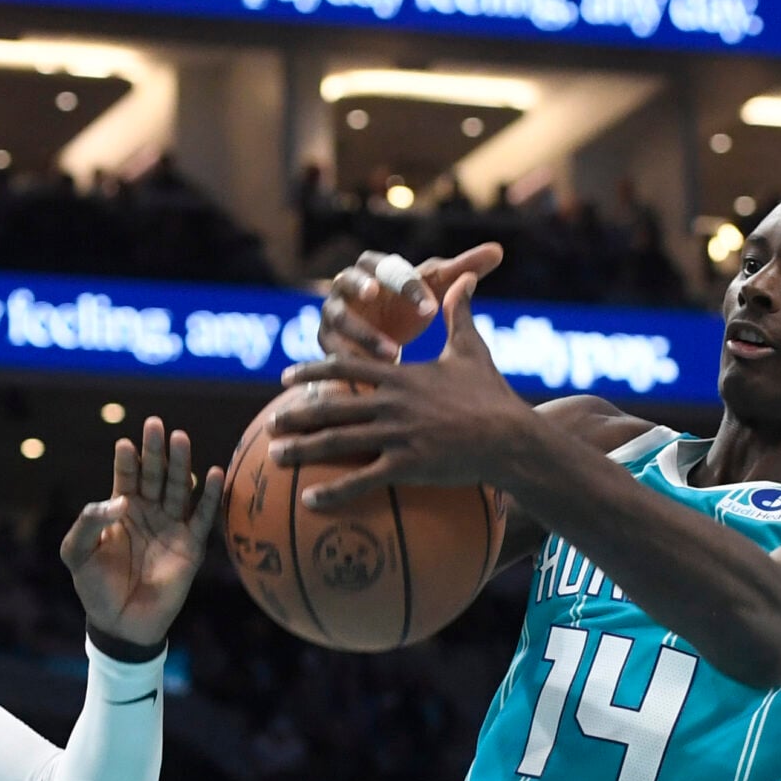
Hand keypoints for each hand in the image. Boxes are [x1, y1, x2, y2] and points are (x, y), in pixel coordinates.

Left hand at [60, 418, 225, 649]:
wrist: (119, 623)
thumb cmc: (94, 587)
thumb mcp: (77, 553)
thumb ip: (88, 523)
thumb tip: (119, 502)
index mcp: (121, 509)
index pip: (126, 476)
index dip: (127, 460)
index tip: (125, 443)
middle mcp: (149, 512)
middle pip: (154, 475)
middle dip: (154, 451)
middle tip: (155, 425)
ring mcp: (171, 527)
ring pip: (178, 488)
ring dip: (180, 464)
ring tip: (180, 438)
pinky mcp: (191, 546)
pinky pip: (203, 516)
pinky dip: (210, 496)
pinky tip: (213, 473)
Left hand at [272, 272, 533, 511]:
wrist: (511, 435)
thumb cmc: (492, 395)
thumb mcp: (472, 349)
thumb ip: (459, 315)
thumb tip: (464, 280)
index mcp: (400, 376)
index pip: (346, 367)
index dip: (313, 370)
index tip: (288, 376)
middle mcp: (391, 403)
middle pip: (331, 406)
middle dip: (296, 415)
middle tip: (270, 423)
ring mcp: (397, 434)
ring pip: (338, 441)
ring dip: (302, 450)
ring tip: (275, 457)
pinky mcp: (407, 465)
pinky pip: (362, 481)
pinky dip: (333, 492)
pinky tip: (309, 501)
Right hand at [317, 243, 505, 360]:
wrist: (381, 338)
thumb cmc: (410, 305)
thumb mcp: (435, 289)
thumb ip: (463, 270)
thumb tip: (498, 250)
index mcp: (376, 267)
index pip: (387, 266)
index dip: (406, 284)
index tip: (432, 308)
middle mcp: (347, 285)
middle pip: (349, 281)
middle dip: (362, 289)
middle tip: (376, 297)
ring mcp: (333, 313)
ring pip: (339, 320)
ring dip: (363, 335)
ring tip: (394, 355)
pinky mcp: (325, 342)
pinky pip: (331, 351)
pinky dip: (349, 364)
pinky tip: (373, 381)